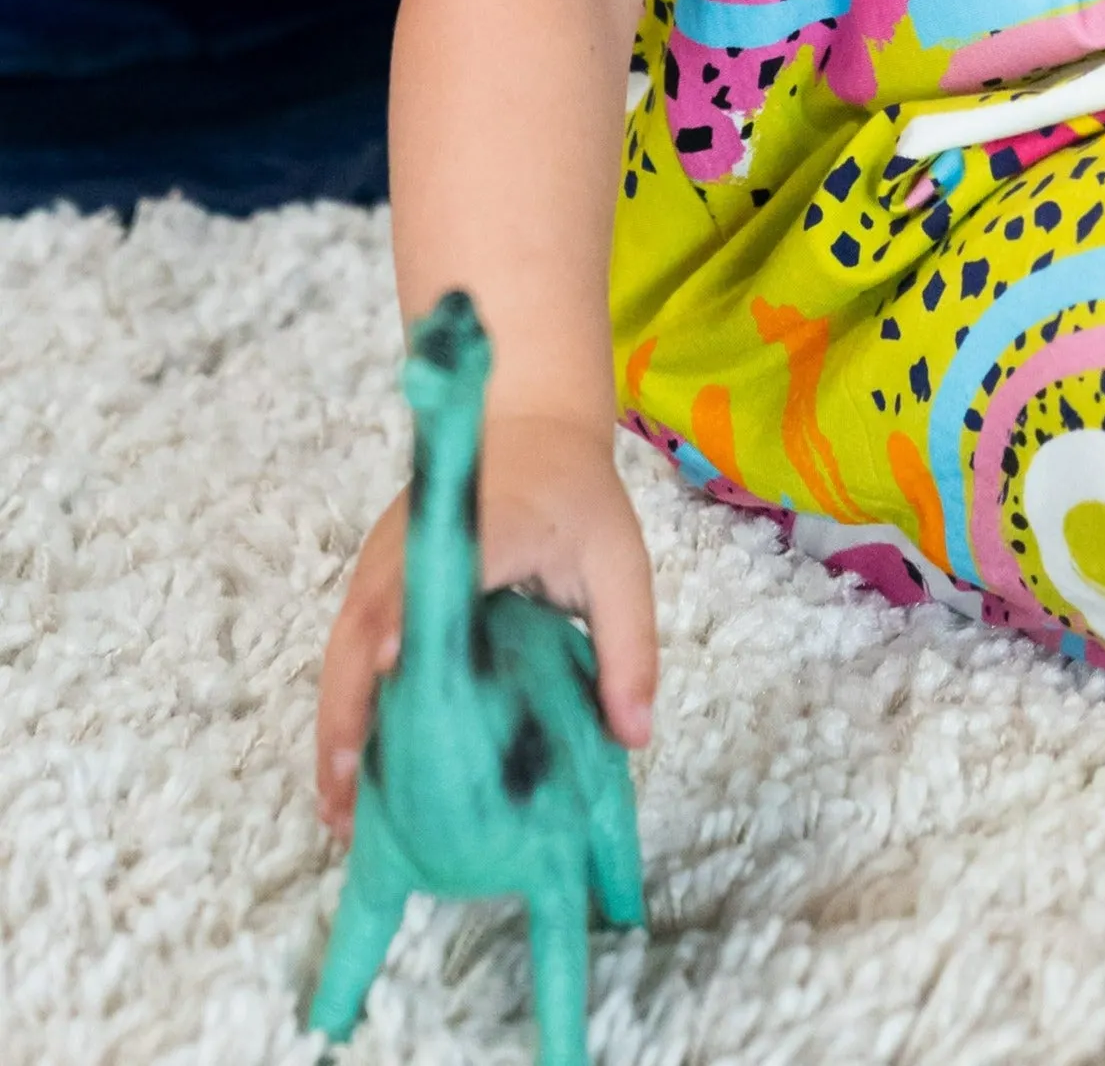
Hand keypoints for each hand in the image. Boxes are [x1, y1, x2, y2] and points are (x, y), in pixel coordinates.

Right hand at [314, 411, 658, 844]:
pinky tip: (353, 769)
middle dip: (347, 719)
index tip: (390, 670)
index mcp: (478, 529)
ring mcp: (383, 564)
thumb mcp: (621, 562)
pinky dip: (345, 707)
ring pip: (342, 652)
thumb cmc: (579, 496)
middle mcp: (411, 549)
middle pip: (359, 633)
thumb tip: (633, 738)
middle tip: (349, 811)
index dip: (404, 619)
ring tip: (342, 815)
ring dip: (336, 728)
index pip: (429, 575)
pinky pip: (350, 650)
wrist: (533, 424)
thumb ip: (629, 645)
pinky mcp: (376, 581)